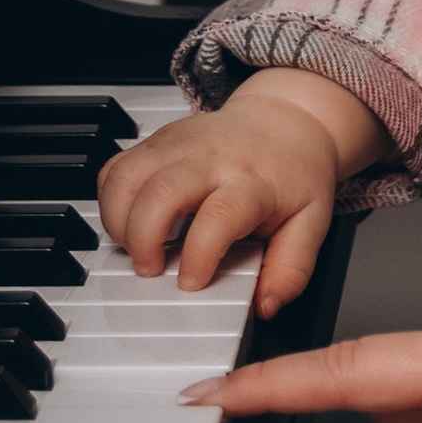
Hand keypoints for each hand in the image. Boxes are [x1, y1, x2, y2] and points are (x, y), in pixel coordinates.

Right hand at [98, 69, 390, 316]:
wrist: (285, 117)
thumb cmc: (294, 172)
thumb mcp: (311, 221)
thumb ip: (292, 268)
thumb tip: (266, 305)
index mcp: (252, 182)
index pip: (219, 216)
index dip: (199, 255)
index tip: (191, 283)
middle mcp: (210, 159)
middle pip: (159, 192)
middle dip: (142, 240)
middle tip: (151, 269)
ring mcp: (178, 145)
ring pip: (125, 178)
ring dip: (118, 222)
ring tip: (137, 248)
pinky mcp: (155, 141)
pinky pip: (115, 168)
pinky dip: (110, 201)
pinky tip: (130, 222)